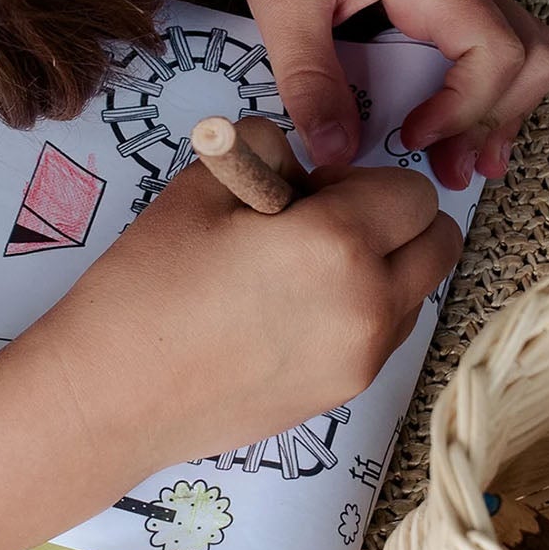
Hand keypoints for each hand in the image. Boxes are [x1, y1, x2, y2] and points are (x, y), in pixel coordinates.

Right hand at [31, 118, 461, 476]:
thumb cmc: (144, 287)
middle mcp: (369, 308)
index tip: (305, 191)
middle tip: (318, 225)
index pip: (411, 192)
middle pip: (438, 244)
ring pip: (418, 292)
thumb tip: (301, 168)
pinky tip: (289, 313)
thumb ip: (268, 150)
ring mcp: (361, 360)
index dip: (360, 179)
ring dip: (384, 268)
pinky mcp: (342, 395)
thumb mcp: (200, 186)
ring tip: (299, 273)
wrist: (109, 398)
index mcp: (337, 246)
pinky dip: (363, 311)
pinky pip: (385, 335)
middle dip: (394, 220)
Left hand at [203, 0, 548, 190]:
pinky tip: (449, 133)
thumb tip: (337, 151)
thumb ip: (308, 78)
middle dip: (500, 120)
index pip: (496, 51)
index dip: (466, 108)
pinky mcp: (437, 2)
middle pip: (532, 56)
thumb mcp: (281, 2)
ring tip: (463, 166)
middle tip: (451, 170)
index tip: (412, 138)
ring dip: (501, 113)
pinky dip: (481, 96)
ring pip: (522, 54)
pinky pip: (488, 51)